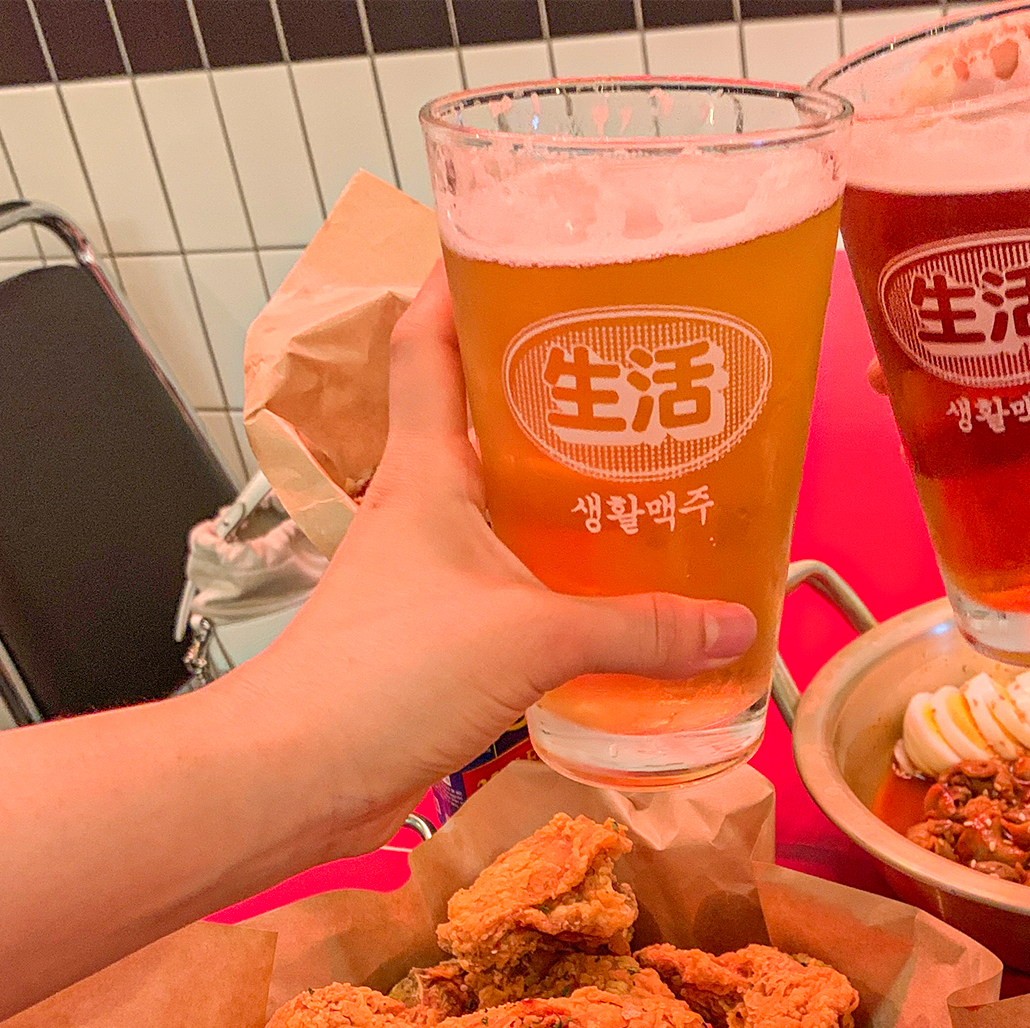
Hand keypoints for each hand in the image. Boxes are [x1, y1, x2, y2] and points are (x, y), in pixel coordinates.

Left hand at [228, 267, 756, 847]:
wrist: (299, 775)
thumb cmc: (384, 677)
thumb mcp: (529, 639)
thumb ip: (636, 631)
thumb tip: (731, 626)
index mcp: (425, 472)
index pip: (432, 344)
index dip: (464, 284)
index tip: (524, 250)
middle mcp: (423, 509)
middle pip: (486, 422)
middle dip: (556, 396)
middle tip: (640, 379)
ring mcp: (428, 575)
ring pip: (506, 512)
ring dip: (566, 498)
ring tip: (651, 484)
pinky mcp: (440, 638)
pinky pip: (514, 589)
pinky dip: (561, 585)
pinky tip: (616, 602)